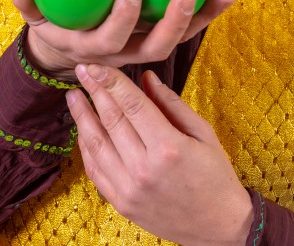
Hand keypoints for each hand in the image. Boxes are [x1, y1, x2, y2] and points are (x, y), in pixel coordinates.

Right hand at [12, 0, 235, 80]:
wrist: (71, 50)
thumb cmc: (54, 25)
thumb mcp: (37, 16)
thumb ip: (29, 5)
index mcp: (96, 51)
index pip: (111, 39)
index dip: (123, 17)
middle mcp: (125, 56)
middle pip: (155, 48)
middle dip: (174, 23)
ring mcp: (144, 50)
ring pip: (177, 41)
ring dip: (202, 18)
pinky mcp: (157, 39)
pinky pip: (183, 27)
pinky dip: (203, 9)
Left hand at [66, 65, 252, 245]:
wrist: (220, 227)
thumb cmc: (216, 177)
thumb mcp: (203, 134)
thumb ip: (172, 104)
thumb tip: (146, 78)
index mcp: (169, 148)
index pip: (132, 104)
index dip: (111, 81)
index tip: (95, 65)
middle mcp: (144, 169)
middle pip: (111, 120)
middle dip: (94, 91)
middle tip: (82, 71)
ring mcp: (130, 189)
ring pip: (96, 145)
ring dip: (81, 117)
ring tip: (73, 97)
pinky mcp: (122, 204)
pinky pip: (95, 171)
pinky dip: (85, 148)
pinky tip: (82, 130)